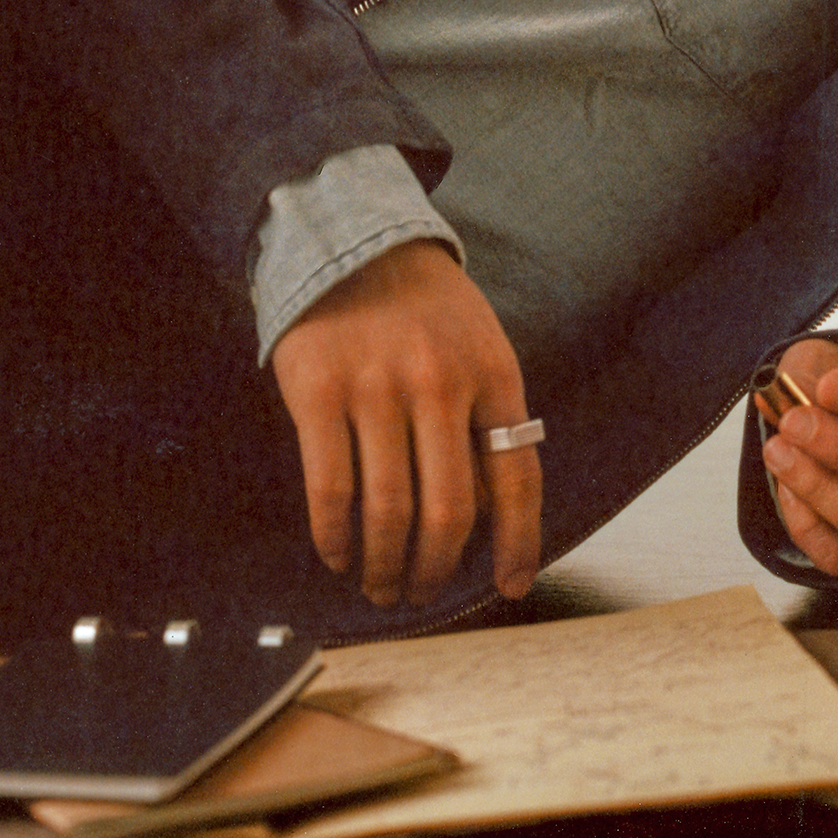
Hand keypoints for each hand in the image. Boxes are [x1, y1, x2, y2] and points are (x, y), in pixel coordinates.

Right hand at [268, 238, 541, 603]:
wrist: (355, 243)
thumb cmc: (428, 313)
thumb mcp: (483, 351)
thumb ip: (487, 420)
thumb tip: (489, 516)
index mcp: (496, 376)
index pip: (517, 477)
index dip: (519, 541)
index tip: (511, 586)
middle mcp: (441, 385)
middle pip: (450, 510)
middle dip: (437, 568)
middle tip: (422, 594)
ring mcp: (378, 389)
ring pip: (388, 509)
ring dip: (384, 564)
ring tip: (380, 586)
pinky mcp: (318, 392)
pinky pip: (329, 488)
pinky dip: (334, 537)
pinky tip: (337, 555)